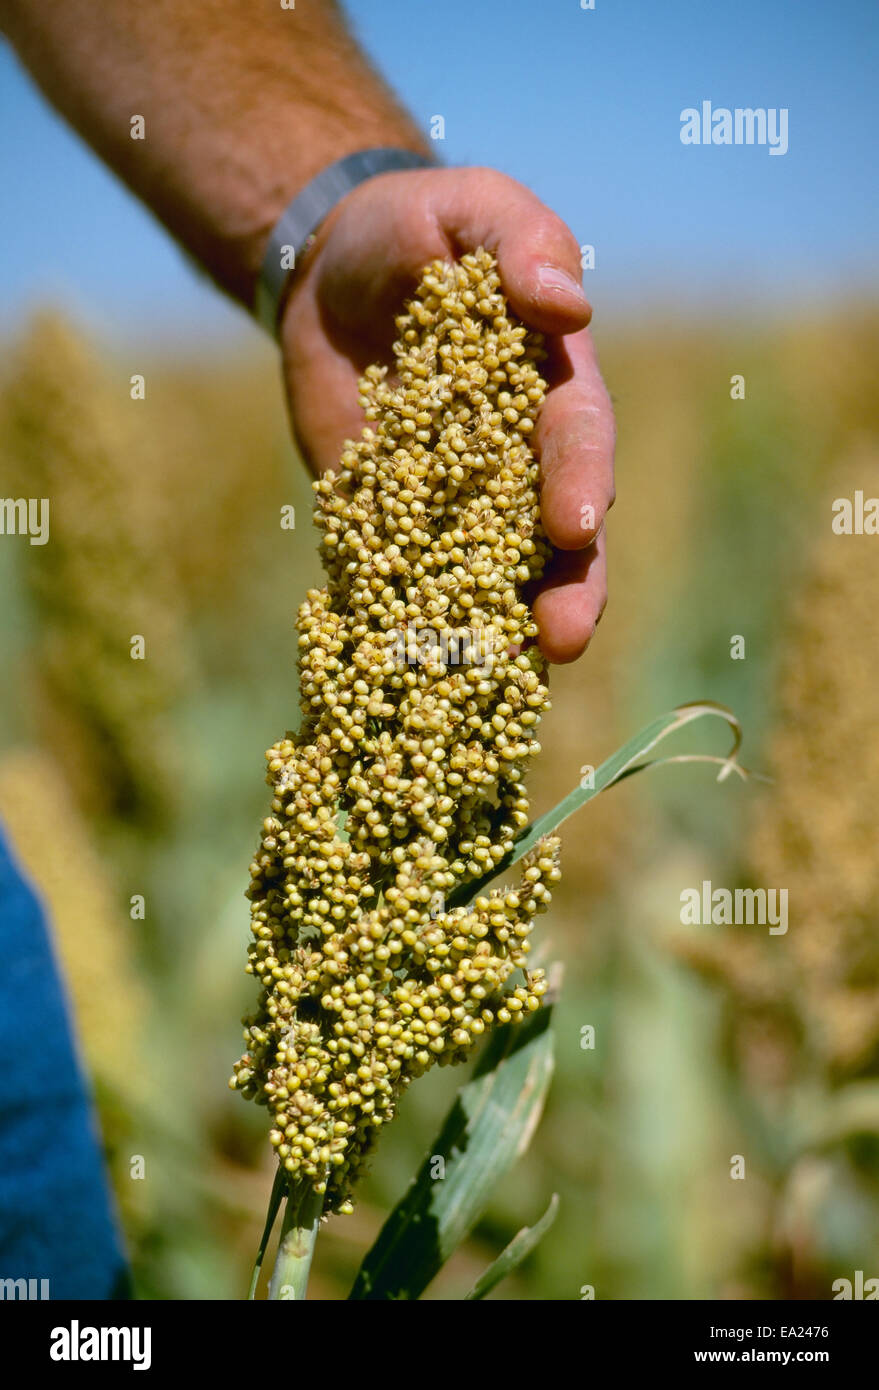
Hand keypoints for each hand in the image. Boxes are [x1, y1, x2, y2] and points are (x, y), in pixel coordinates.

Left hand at [279, 166, 614, 663]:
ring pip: (494, 581)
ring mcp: (459, 504)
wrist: (330, 273)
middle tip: (562, 641)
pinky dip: (405, 628)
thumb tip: (568, 303)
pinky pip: (406, 585)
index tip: (572, 527)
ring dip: (496, 634)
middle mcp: (519, 463)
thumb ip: (519, 244)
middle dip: (567, 592)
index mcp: (551, 390)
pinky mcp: (394, 528)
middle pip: (559, 543)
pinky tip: (397, 671)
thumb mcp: (468, 209)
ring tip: (487, 683)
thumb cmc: (415, 229)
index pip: (579, 446)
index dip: (580, 486)